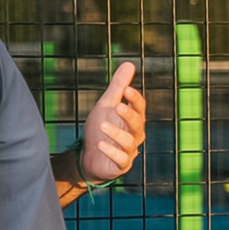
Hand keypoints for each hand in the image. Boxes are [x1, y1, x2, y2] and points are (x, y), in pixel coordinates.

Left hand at [80, 61, 145, 182]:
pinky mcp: (120, 166)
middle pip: (137, 124)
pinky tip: (101, 145)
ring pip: (128, 142)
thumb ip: (118, 87)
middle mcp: (134, 135)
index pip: (139, 108)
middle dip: (129, 115)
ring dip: (116, 133)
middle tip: (117, 106)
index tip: (126, 89)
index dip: (135, 99)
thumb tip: (129, 64)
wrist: (88, 157)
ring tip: (101, 125)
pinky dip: (112, 152)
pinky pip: (121, 160)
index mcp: (133, 119)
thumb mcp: (106, 105)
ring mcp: (129, 151)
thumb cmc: (101, 129)